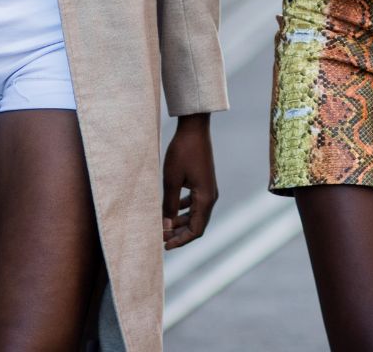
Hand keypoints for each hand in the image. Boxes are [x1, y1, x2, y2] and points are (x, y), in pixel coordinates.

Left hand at [162, 113, 217, 249]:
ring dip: (181, 222)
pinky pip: (195, 203)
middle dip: (179, 233)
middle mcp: (211, 196)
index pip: (196, 230)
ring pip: (195, 214)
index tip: (164, 245)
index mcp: (206, 199)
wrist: (194, 128)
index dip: (181, 241)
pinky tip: (172, 208)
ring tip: (164, 226)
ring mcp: (208, 189)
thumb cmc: (182, 152)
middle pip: (197, 224)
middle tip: (161, 237)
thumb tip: (165, 228)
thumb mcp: (171, 180)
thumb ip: (169, 206)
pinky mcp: (204, 182)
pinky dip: (184, 209)